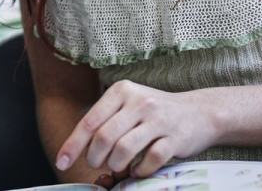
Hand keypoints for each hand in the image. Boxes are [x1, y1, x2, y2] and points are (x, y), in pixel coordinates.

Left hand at [55, 81, 217, 178]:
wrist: (199, 112)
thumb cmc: (155, 112)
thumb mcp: (129, 105)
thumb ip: (105, 120)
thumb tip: (77, 146)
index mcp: (122, 91)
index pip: (90, 121)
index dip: (73, 144)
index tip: (62, 162)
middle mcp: (139, 101)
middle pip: (104, 137)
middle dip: (94, 157)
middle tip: (97, 164)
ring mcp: (158, 119)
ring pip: (124, 149)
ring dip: (116, 165)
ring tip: (118, 166)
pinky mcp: (175, 138)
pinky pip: (149, 160)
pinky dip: (140, 171)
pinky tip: (139, 170)